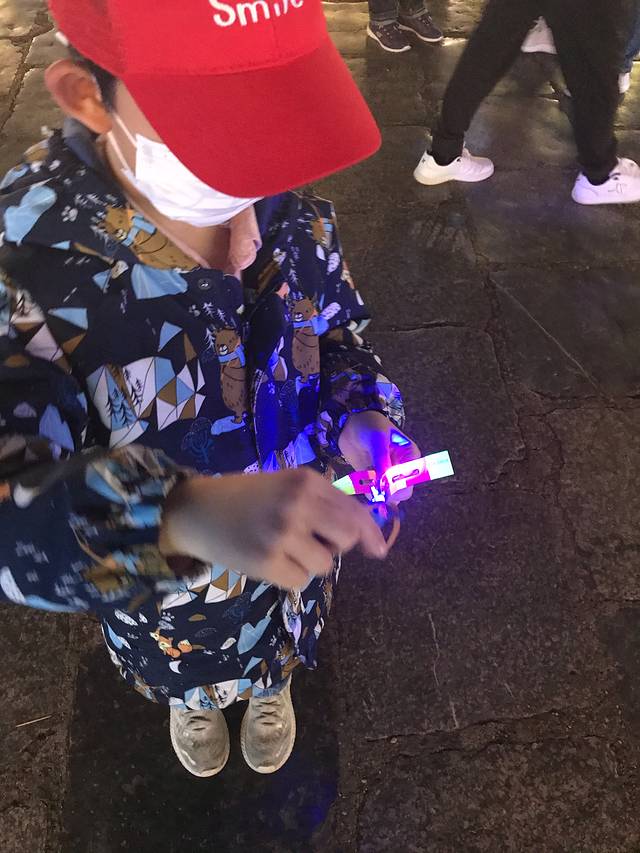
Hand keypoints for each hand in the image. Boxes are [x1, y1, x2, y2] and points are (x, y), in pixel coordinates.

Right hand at [159, 468, 388, 589]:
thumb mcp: (287, 485)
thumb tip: (367, 536)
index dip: (370, 532)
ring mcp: (283, 534)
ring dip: (310, 562)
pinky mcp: (266, 561)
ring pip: (325, 564)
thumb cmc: (247, 496)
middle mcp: (298, 504)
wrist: (197, 509)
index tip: (379, 549)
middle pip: (347, 539)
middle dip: (337, 545)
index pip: (354, 510)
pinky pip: (301, 581)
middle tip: (313, 541)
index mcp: (306, 481)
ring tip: (284, 548)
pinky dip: (290, 576)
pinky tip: (270, 560)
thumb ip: (323, 502)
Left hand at [338, 410, 420, 503]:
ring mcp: (388, 477)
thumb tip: (383, 485)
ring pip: (388, 497)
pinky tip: (361, 482)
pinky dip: (368, 494)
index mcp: (410, 456)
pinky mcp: (374, 481)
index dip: (400, 485)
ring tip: (365, 480)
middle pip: (402, 492)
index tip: (384, 481)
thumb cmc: (369, 425)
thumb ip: (381, 461)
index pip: (412, 479)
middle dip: (388, 493)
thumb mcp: (377, 439)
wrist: (350, 425)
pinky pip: (375, 495)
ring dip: (376, 494)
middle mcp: (402, 469)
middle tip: (373, 484)